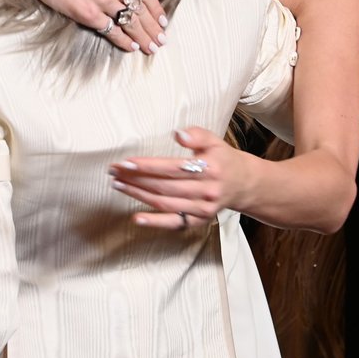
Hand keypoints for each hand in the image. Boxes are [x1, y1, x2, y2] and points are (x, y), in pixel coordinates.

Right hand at [0, 0, 167, 54]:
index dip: (157, 9)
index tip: (163, 21)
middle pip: (141, 11)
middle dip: (153, 29)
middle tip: (161, 40)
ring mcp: (103, 1)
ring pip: (130, 23)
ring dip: (143, 38)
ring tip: (151, 48)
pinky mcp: (88, 15)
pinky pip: (111, 31)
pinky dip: (123, 41)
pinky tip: (131, 47)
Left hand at [109, 127, 245, 228]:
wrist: (244, 184)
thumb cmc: (223, 159)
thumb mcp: (214, 141)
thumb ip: (197, 135)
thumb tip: (178, 134)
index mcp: (210, 168)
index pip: (173, 168)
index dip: (147, 166)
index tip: (125, 163)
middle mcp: (206, 190)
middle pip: (165, 186)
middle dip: (136, 179)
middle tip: (114, 172)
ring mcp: (203, 209)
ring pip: (165, 203)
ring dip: (138, 195)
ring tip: (118, 185)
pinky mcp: (199, 221)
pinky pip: (174, 223)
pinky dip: (155, 222)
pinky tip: (136, 218)